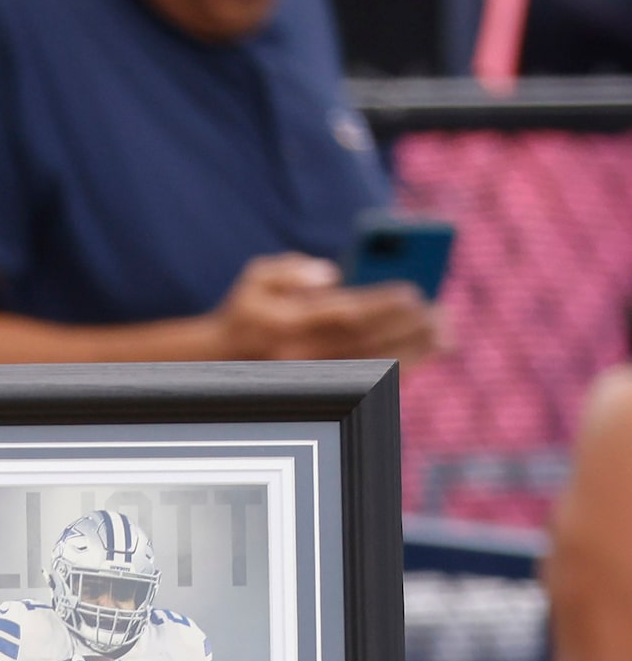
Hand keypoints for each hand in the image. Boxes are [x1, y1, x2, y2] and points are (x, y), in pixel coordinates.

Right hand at [211, 253, 439, 363]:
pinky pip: (367, 385)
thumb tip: (331, 273)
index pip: (346, 313)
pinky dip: (399, 372)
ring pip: (373, 367)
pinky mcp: (320, 391)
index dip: (385, 304)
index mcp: (287, 324)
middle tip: (443, 314)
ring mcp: (311, 379)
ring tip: (444, 337)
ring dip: (415, 353)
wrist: (217, 362)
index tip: (415, 292)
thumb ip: (291, 269)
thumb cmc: (245, 312)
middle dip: (411, 328)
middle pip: (369, 342)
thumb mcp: (256, 278)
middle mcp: (300, 357)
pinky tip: (422, 358)